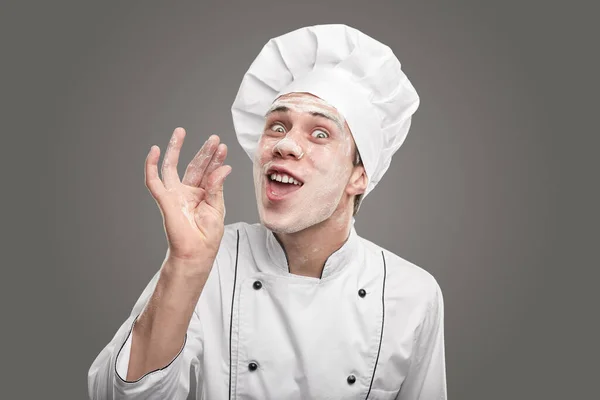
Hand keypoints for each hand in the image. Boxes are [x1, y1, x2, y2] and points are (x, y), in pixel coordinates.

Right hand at [145, 127, 231, 263]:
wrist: (196, 253)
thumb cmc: (207, 236)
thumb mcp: (217, 208)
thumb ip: (217, 186)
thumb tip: (224, 168)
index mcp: (203, 195)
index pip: (209, 171)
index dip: (215, 159)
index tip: (223, 147)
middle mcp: (188, 192)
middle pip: (194, 165)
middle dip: (203, 151)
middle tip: (213, 138)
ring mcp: (175, 194)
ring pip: (172, 166)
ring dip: (176, 148)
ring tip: (181, 132)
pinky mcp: (164, 199)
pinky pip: (154, 181)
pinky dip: (151, 165)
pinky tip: (154, 151)